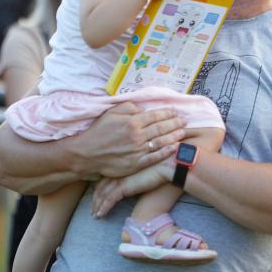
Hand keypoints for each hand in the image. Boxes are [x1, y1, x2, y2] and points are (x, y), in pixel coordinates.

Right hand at [69, 102, 184, 178]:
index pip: (155, 115)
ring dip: (174, 136)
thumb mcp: (111, 112)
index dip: (167, 113)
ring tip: (183, 132)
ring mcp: (137, 151)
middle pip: (161, 128)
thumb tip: (144, 109)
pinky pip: (154, 157)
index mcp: (132, 121)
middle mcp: (137, 135)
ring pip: (161, 141)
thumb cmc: (99, 131)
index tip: (176, 111)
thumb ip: (129, 108)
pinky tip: (174, 148)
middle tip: (185, 120)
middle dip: (175, 123)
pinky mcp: (136, 164)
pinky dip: (166, 152)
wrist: (86, 154)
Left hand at [91, 157, 174, 217]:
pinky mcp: (124, 186)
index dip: (100, 187)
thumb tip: (138, 181)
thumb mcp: (148, 169)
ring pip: (102, 193)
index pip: (106, 177)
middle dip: (95, 197)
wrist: (169, 165)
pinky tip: (100, 215)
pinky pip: (109, 199)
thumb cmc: (163, 165)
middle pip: (100, 185)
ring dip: (97, 205)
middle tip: (93, 208)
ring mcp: (120, 178)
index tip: (96, 196)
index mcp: (124, 165)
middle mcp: (119, 170)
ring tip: (95, 215)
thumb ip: (140, 174)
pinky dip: (103, 208)